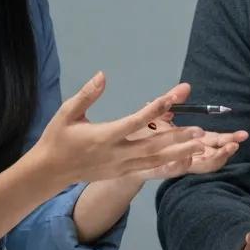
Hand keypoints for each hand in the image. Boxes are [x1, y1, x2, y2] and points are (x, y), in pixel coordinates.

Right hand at [32, 74, 206, 187]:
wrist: (49, 172)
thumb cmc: (58, 138)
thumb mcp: (67, 112)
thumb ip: (87, 95)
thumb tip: (102, 75)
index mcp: (103, 136)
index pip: (134, 122)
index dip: (153, 110)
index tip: (171, 99)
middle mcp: (116, 154)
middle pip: (151, 146)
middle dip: (176, 138)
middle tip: (199, 129)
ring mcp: (120, 167)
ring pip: (154, 161)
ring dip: (178, 153)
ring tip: (200, 145)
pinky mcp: (122, 174)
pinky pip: (149, 172)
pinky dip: (167, 168)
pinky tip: (184, 163)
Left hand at [135, 86, 248, 177]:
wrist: (121, 151)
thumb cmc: (144, 133)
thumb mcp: (160, 113)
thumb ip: (174, 101)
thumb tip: (186, 85)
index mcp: (191, 141)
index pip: (215, 142)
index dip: (229, 139)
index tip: (242, 135)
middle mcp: (187, 155)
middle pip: (212, 157)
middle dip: (225, 151)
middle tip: (234, 145)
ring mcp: (175, 164)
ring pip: (197, 167)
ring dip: (210, 160)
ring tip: (220, 153)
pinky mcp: (158, 170)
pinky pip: (170, 171)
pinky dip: (178, 167)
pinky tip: (184, 160)